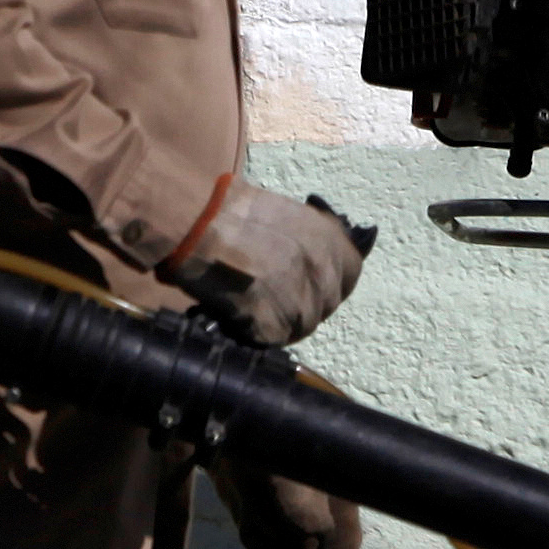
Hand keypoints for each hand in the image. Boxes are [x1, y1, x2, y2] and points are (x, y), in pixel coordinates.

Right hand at [172, 183, 373, 346]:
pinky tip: (238, 316)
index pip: (351, 274)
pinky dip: (255, 331)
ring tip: (253, 308)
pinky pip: (271, 338)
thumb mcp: (286, 213)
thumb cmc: (231, 210)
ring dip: (280, 320)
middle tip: (274, 295)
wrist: (198, 224)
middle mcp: (323, 273)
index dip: (330, 280)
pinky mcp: (274, 326)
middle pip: (325, 304)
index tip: (311, 282)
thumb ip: (305, 238)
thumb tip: (304, 254)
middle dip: (303, 302)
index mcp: (330, 242)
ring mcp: (301, 303)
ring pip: (300, 326)